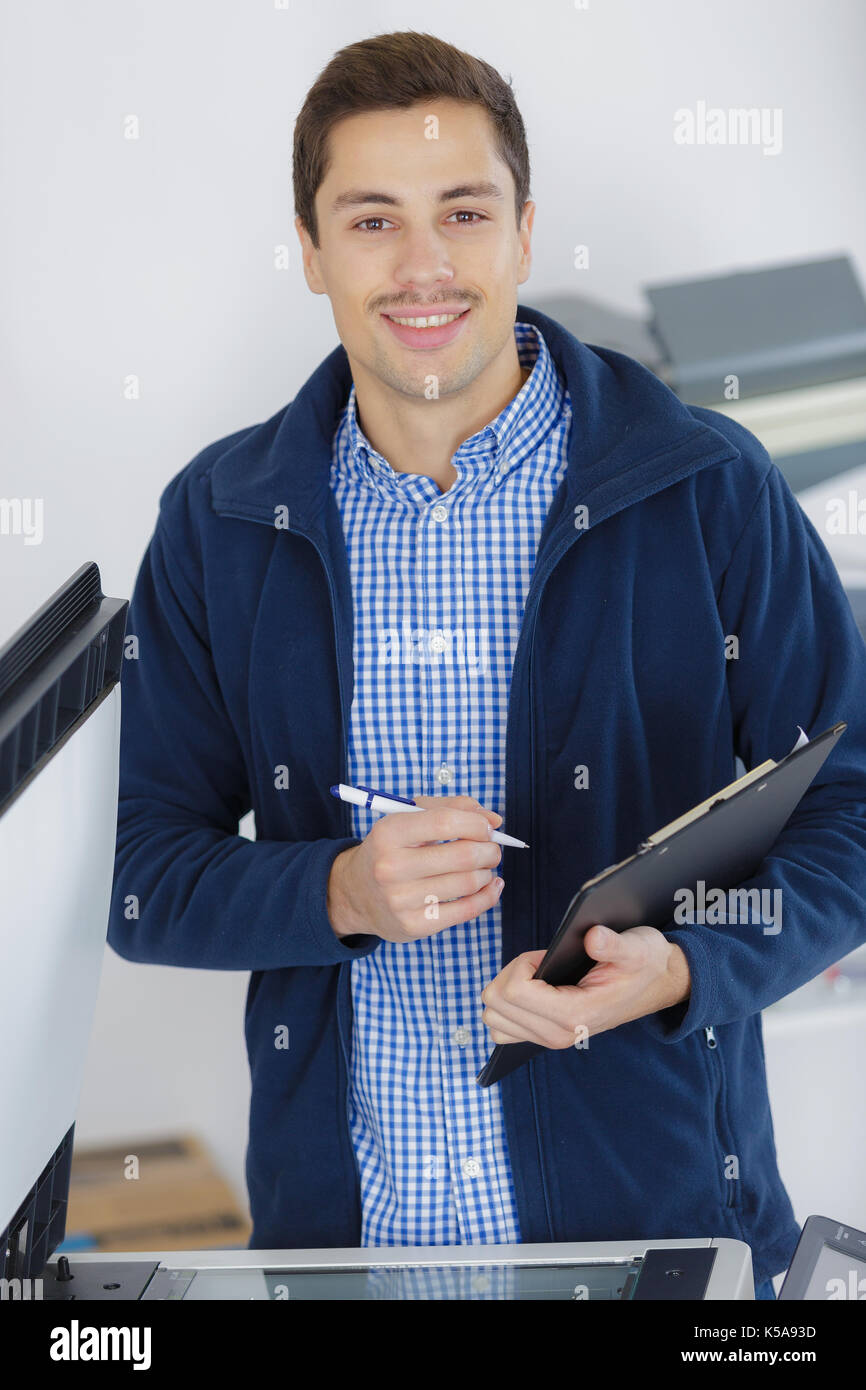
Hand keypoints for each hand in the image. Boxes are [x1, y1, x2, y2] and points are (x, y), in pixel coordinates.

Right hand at [327, 795, 504, 942]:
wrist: (355, 894)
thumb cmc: (391, 849)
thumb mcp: (409, 818)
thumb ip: (451, 808)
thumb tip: (493, 819)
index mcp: (389, 833)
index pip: (444, 822)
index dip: (476, 823)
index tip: (486, 827)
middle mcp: (391, 867)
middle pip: (463, 855)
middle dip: (489, 850)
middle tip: (492, 848)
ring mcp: (401, 900)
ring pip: (469, 883)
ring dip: (488, 872)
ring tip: (484, 867)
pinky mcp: (415, 925)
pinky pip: (467, 911)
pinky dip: (488, 896)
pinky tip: (491, 886)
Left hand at [480, 924, 690, 1047]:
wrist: (658, 984)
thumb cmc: (644, 962)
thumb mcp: (636, 947)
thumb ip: (613, 944)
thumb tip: (592, 938)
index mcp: (575, 1014)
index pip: (513, 992)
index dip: (521, 964)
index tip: (545, 956)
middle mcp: (559, 1034)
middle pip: (495, 1006)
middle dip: (510, 975)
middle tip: (541, 964)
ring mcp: (551, 1039)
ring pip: (493, 1020)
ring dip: (507, 990)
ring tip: (537, 977)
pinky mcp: (546, 1036)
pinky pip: (504, 1027)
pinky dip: (509, 1006)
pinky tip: (533, 991)